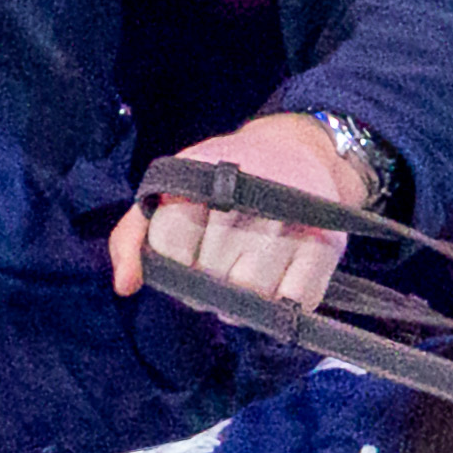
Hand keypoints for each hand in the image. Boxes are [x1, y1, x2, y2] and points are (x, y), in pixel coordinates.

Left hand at [113, 113, 366, 314]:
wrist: (296, 151)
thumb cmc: (222, 180)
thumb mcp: (171, 189)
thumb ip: (134, 236)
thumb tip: (125, 287)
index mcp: (204, 175)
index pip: (171, 245)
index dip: (174, 261)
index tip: (188, 251)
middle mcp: (250, 194)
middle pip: (211, 276)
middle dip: (208, 281)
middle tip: (220, 262)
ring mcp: (292, 219)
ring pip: (251, 294)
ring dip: (242, 299)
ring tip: (245, 272)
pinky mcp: (327, 244)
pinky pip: (295, 301)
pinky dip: (282, 301)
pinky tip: (277, 278)